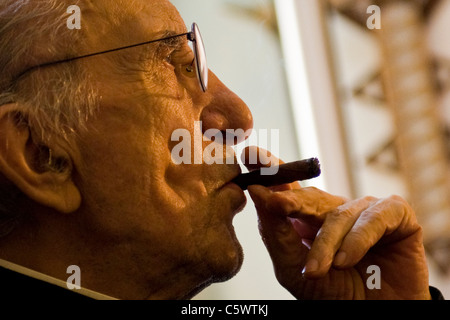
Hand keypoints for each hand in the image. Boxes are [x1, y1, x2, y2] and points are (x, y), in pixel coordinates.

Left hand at [243, 147, 430, 299]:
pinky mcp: (395, 214)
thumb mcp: (294, 268)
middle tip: (275, 202)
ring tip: (314, 271)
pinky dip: (357, 240)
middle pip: (308, 195)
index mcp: (307, 217)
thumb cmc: (332, 291)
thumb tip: (257, 192)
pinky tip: (345, 260)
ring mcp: (364, 209)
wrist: (374, 315)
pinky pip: (373, 218)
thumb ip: (276, 233)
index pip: (286, 188)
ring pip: (337, 214)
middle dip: (290, 199)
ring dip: (325, 245)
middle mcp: (334, 208)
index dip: (270, 169)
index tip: (249, 154)